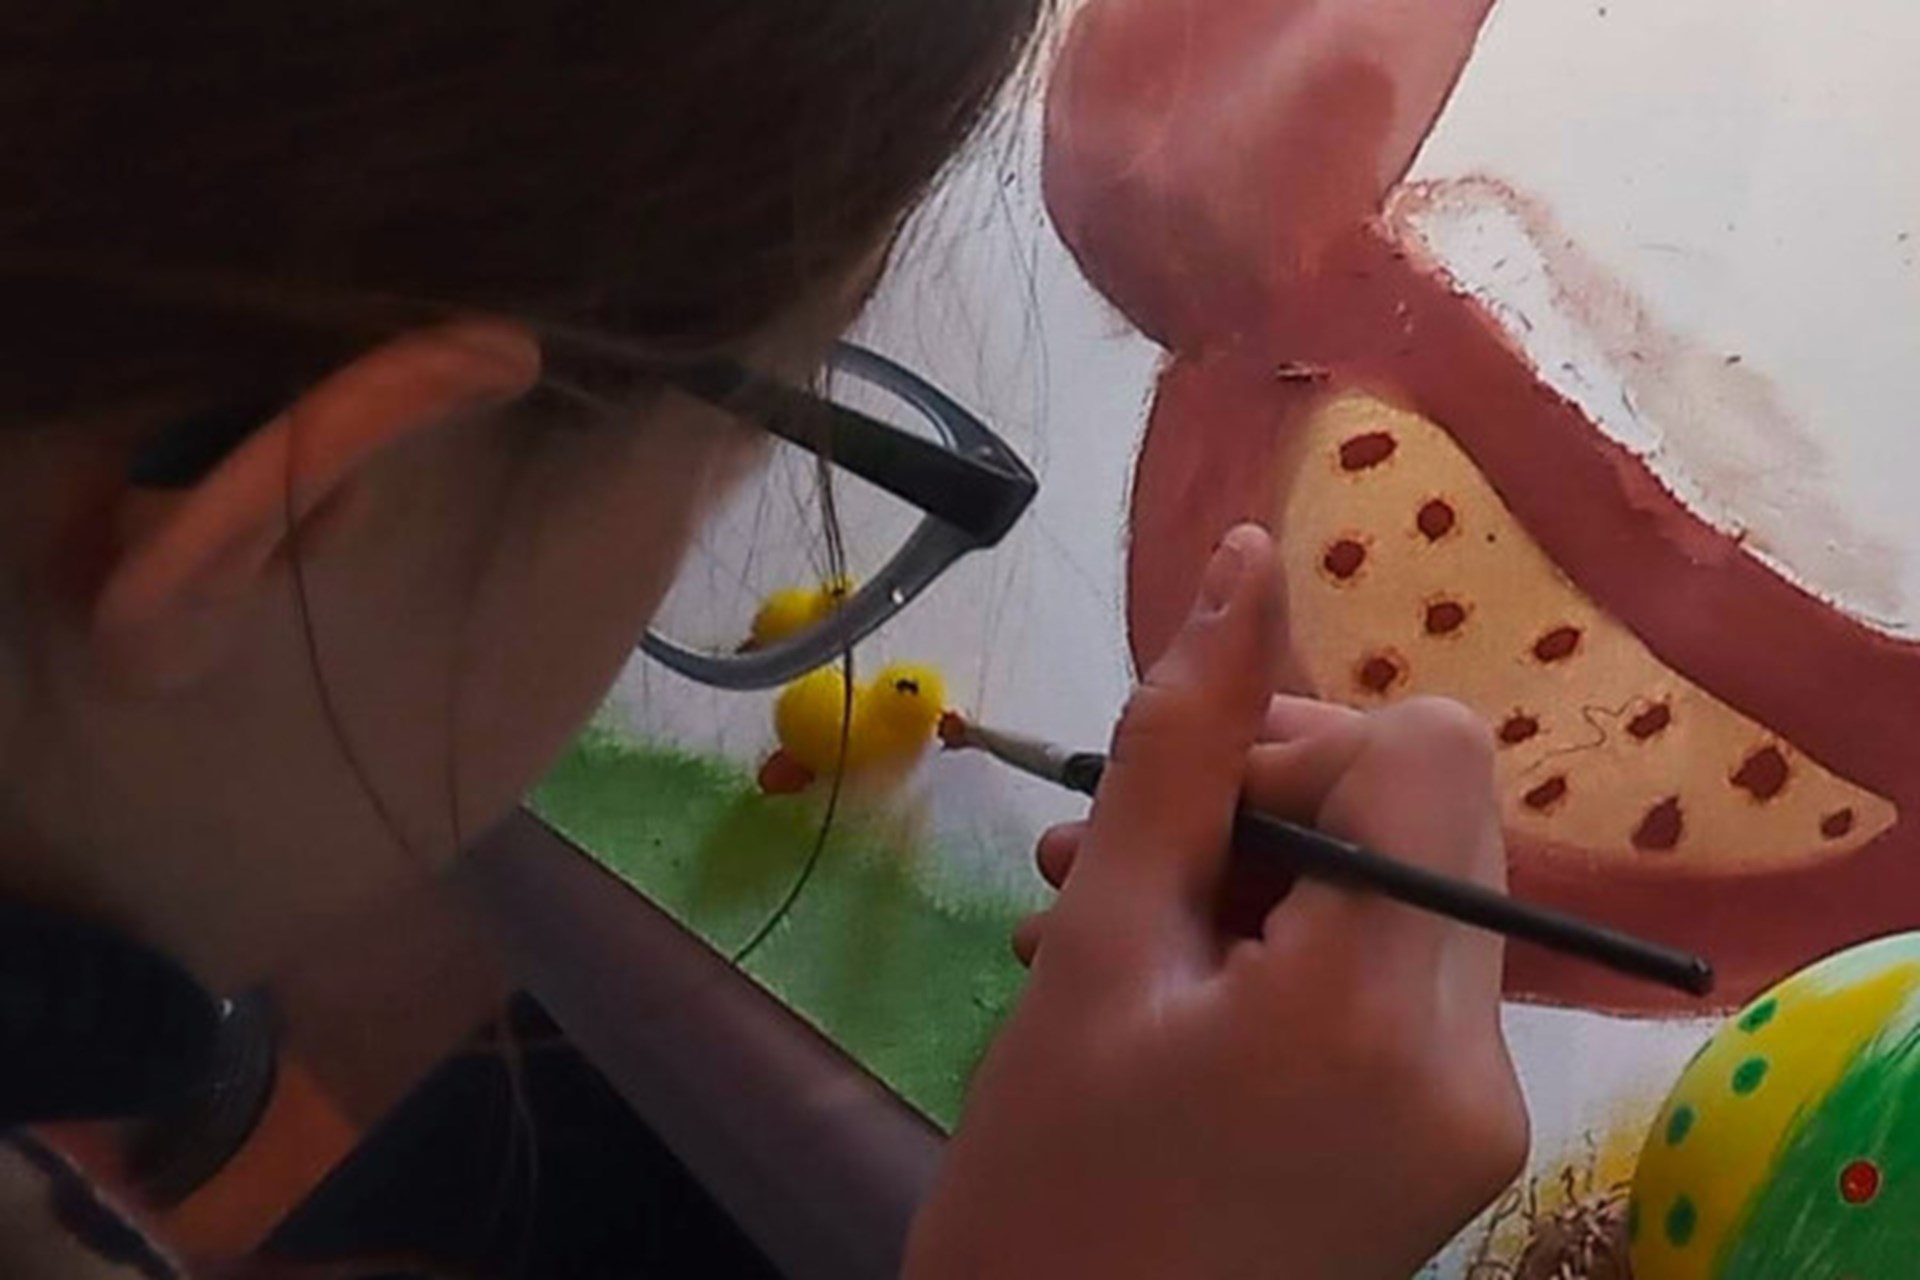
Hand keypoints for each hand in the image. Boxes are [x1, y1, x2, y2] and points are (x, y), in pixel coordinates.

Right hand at [907, 523, 1526, 1279]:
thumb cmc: (1045, 1185)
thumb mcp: (1098, 947)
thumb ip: (1178, 747)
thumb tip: (1244, 563)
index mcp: (1387, 1012)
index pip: (1426, 755)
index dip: (1294, 740)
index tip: (1174, 811)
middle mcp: (1478, 1061)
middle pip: (1425, 821)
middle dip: (1269, 811)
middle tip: (1110, 863)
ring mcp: (1476, 1113)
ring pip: (1402, 896)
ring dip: (1263, 881)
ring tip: (1106, 930)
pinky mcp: (1451, 1144)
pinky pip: (1393, 983)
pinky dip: (1290, 956)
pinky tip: (1170, 992)